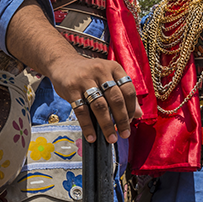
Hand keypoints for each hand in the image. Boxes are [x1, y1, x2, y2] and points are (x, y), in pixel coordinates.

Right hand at [5, 0, 139, 143]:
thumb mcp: (108, 77)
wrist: (63, 63)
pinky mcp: (71, 88)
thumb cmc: (90, 74)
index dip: (131, 107)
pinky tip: (92, 137)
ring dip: (107, 125)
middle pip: (116, 98)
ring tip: (111, 138)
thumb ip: (123, 93)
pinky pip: (82, 110)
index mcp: (113, 68)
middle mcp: (100, 71)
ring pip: (100, 106)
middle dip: (122, 119)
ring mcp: (85, 79)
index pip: (128, 89)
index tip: (131, 121)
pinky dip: (88, 126)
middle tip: (125, 134)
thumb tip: (139, 114)